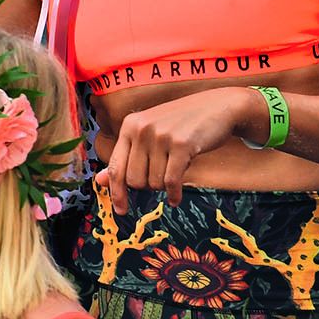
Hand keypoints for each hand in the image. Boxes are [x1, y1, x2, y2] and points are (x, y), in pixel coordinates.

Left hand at [96, 87, 261, 211]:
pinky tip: (176, 199)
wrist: (218, 107)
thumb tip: (100, 181)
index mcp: (129, 126)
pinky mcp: (182, 145)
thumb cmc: (180, 125)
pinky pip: (171, 181)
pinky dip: (174, 194)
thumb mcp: (149, 135)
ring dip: (163, 186)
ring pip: (153, 182)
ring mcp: (161, 136)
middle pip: (134, 180)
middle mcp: (141, 129)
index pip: (116, 167)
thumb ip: (127, 156)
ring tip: (173, 172)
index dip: (116, 192)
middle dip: (146, 186)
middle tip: (160, 178)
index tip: (120, 211)